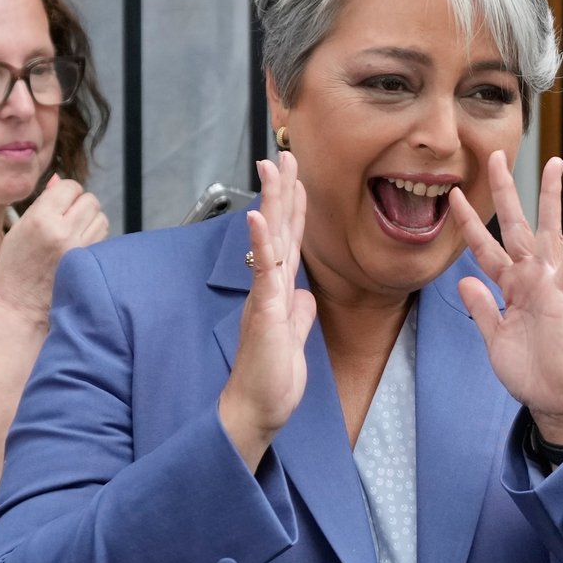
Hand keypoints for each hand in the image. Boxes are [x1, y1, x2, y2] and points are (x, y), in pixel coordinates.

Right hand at [0, 174, 107, 323]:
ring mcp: (80, 249)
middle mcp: (63, 232)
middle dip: (81, 204)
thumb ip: (43, 203)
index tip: (61, 200)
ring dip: (92, 220)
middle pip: (91, 200)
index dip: (67, 191)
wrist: (22, 305)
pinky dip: (96, 236)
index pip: (70, 187)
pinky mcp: (91, 262)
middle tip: (68, 216)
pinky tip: (80, 245)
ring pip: (102, 217)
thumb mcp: (19, 229)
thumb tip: (60, 181)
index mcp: (40, 220)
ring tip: (74, 231)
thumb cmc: (15, 265)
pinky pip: (104, 237)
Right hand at [218, 152, 316, 470]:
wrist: (257, 409)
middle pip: (279, 228)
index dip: (292, 207)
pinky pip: (263, 272)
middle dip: (282, 189)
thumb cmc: (272, 378)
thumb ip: (297, 314)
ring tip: (272, 167)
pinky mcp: (263, 312)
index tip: (295, 175)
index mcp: (279, 289)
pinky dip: (261, 242)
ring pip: (271, 240)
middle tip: (283, 153)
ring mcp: (265, 295)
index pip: (289, 239)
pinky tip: (257, 215)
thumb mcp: (293, 339)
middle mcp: (270, 285)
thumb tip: (305, 298)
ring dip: (273, 202)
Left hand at [450, 151, 562, 442]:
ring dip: (548, 199)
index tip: (453, 195)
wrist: (554, 398)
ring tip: (552, 165)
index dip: (469, 223)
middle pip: (513, 226)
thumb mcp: (494, 339)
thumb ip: (482, 308)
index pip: (484, 248)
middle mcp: (529, 278)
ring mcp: (548, 284)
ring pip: (546, 232)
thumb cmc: (529, 372)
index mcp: (510, 287)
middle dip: (504, 192)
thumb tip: (464, 280)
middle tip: (495, 156)